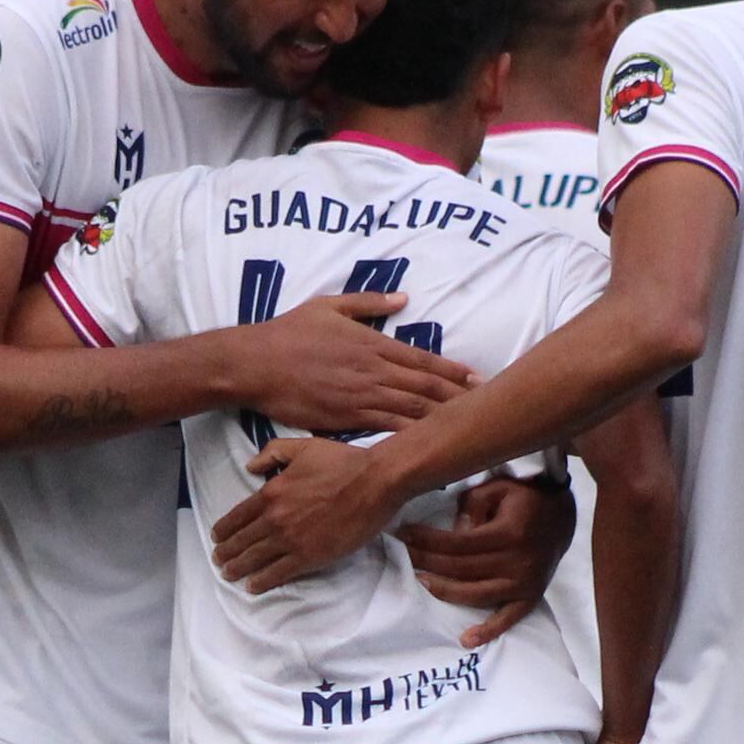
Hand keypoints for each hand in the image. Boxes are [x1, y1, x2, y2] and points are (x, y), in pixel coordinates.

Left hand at [210, 436, 398, 593]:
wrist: (374, 482)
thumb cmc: (342, 462)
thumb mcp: (303, 447)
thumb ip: (272, 453)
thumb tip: (250, 465)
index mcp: (271, 492)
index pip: (238, 515)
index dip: (224, 529)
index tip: (216, 537)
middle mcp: (275, 518)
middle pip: (243, 540)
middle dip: (227, 552)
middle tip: (219, 561)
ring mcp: (291, 539)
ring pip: (256, 558)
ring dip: (239, 568)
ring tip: (229, 574)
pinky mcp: (310, 556)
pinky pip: (279, 572)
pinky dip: (262, 581)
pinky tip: (253, 586)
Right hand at [227, 291, 470, 438]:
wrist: (255, 363)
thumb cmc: (288, 332)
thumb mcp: (329, 305)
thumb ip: (369, 302)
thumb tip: (403, 298)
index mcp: (373, 343)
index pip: (423, 359)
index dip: (453, 371)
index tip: (478, 379)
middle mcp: (373, 371)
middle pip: (426, 388)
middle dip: (459, 398)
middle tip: (488, 407)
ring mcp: (361, 398)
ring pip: (412, 411)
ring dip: (442, 419)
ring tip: (468, 428)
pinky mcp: (345, 420)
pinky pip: (385, 430)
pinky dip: (410, 437)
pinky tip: (428, 445)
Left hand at [401, 468, 573, 646]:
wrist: (564, 514)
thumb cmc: (527, 496)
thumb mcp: (498, 487)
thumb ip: (473, 505)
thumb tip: (453, 531)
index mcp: (508, 534)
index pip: (457, 543)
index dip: (428, 541)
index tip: (404, 535)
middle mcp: (517, 563)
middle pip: (462, 569)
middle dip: (428, 561)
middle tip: (404, 555)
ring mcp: (525, 583)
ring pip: (477, 594)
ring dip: (446, 591)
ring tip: (421, 582)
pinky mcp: (532, 595)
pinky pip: (509, 618)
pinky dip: (489, 631)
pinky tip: (466, 640)